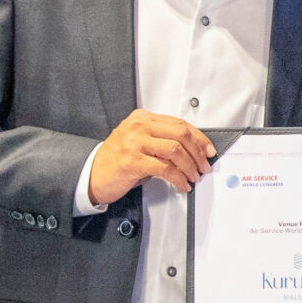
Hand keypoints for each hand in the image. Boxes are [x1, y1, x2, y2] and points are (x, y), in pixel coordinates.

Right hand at [87, 109, 216, 205]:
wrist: (92, 174)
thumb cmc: (117, 159)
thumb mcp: (140, 142)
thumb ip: (162, 140)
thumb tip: (193, 150)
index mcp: (143, 118)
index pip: (179, 124)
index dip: (199, 138)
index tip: (208, 150)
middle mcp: (139, 126)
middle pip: (181, 134)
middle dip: (198, 152)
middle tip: (204, 165)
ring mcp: (134, 142)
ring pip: (175, 150)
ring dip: (190, 167)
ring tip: (194, 177)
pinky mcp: (132, 161)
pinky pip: (165, 169)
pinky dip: (178, 178)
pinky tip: (182, 184)